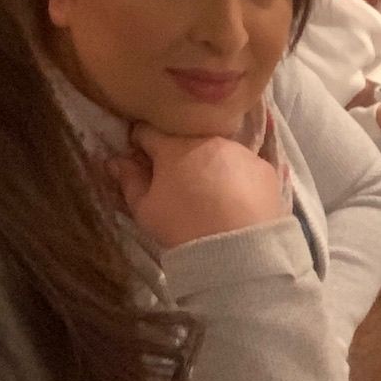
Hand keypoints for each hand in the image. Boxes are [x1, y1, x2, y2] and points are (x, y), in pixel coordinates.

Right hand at [107, 125, 286, 249]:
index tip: (139, 159)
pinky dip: (237, 178)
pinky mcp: (265, 168)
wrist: (239, 249)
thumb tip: (115, 160)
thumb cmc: (183, 226)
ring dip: (210, 165)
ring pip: (218, 152)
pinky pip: (244, 167)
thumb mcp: (145, 210)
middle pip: (187, 141)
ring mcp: (241, 152)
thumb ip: (129, 180)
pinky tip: (236, 200)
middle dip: (178, 155)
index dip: (139, 144)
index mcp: (174, 146)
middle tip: (177, 183)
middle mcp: (210, 139)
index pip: (148, 131)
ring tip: (210, 194)